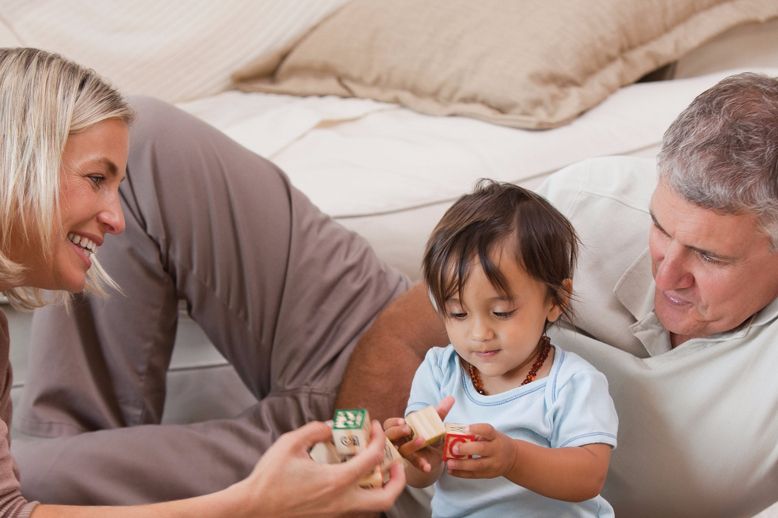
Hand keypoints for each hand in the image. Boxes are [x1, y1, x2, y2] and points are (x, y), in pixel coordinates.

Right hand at [236, 420, 405, 517]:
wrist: (252, 509)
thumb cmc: (269, 477)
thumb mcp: (290, 443)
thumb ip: (314, 430)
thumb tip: (330, 428)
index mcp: (336, 480)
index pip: (373, 458)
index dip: (379, 438)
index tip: (375, 427)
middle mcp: (342, 501)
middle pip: (386, 498)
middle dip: (398, 480)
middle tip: (395, 463)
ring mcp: (335, 514)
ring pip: (373, 508)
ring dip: (382, 489)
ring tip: (378, 473)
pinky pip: (355, 510)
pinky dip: (363, 496)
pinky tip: (353, 482)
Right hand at [383, 396, 454, 473]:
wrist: (435, 454)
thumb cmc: (428, 435)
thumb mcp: (433, 423)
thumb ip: (439, 412)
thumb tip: (451, 398)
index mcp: (400, 429)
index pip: (388, 424)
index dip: (393, 423)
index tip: (403, 421)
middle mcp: (399, 441)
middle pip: (390, 437)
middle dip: (397, 432)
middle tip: (408, 429)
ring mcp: (405, 453)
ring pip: (402, 451)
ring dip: (410, 446)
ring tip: (421, 440)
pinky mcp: (414, 462)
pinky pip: (414, 464)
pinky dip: (421, 464)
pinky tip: (427, 466)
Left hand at [445, 423, 515, 479]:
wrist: (513, 459)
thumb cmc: (497, 443)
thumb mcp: (492, 435)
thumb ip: (477, 434)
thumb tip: (456, 433)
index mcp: (496, 437)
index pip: (487, 431)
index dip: (476, 429)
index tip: (465, 428)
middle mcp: (496, 450)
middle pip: (482, 449)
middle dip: (466, 449)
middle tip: (454, 448)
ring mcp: (493, 464)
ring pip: (477, 465)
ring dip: (462, 465)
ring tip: (450, 463)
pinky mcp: (488, 474)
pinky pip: (474, 475)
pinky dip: (461, 474)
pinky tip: (451, 471)